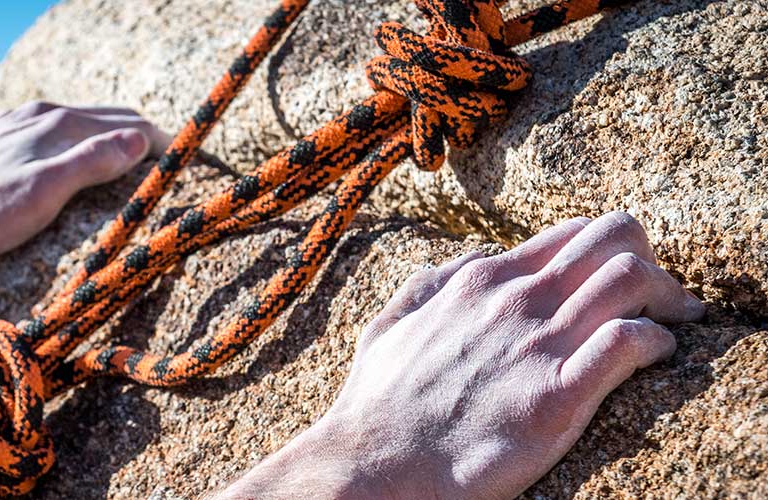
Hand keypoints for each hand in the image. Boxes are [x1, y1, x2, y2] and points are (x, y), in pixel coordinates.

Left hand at [0, 102, 167, 304]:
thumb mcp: (45, 192)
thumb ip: (94, 161)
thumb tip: (141, 138)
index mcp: (55, 122)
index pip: (126, 122)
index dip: (159, 141)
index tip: (183, 161)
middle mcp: (36, 115)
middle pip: (103, 118)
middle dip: (138, 136)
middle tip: (165, 162)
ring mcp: (12, 127)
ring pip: (75, 126)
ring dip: (106, 137)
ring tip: (127, 158)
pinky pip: (48, 136)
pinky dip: (74, 144)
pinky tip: (67, 157)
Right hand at [216, 212, 705, 498]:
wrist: (377, 463)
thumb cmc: (378, 403)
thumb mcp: (390, 325)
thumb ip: (430, 286)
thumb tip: (467, 264)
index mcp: (480, 282)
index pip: (571, 235)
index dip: (609, 248)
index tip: (624, 277)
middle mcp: (515, 301)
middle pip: (614, 240)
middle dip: (651, 260)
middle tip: (664, 295)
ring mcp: (537, 344)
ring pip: (631, 277)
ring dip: (666, 295)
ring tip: (675, 319)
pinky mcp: (557, 395)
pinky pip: (629, 341)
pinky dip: (657, 340)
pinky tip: (656, 354)